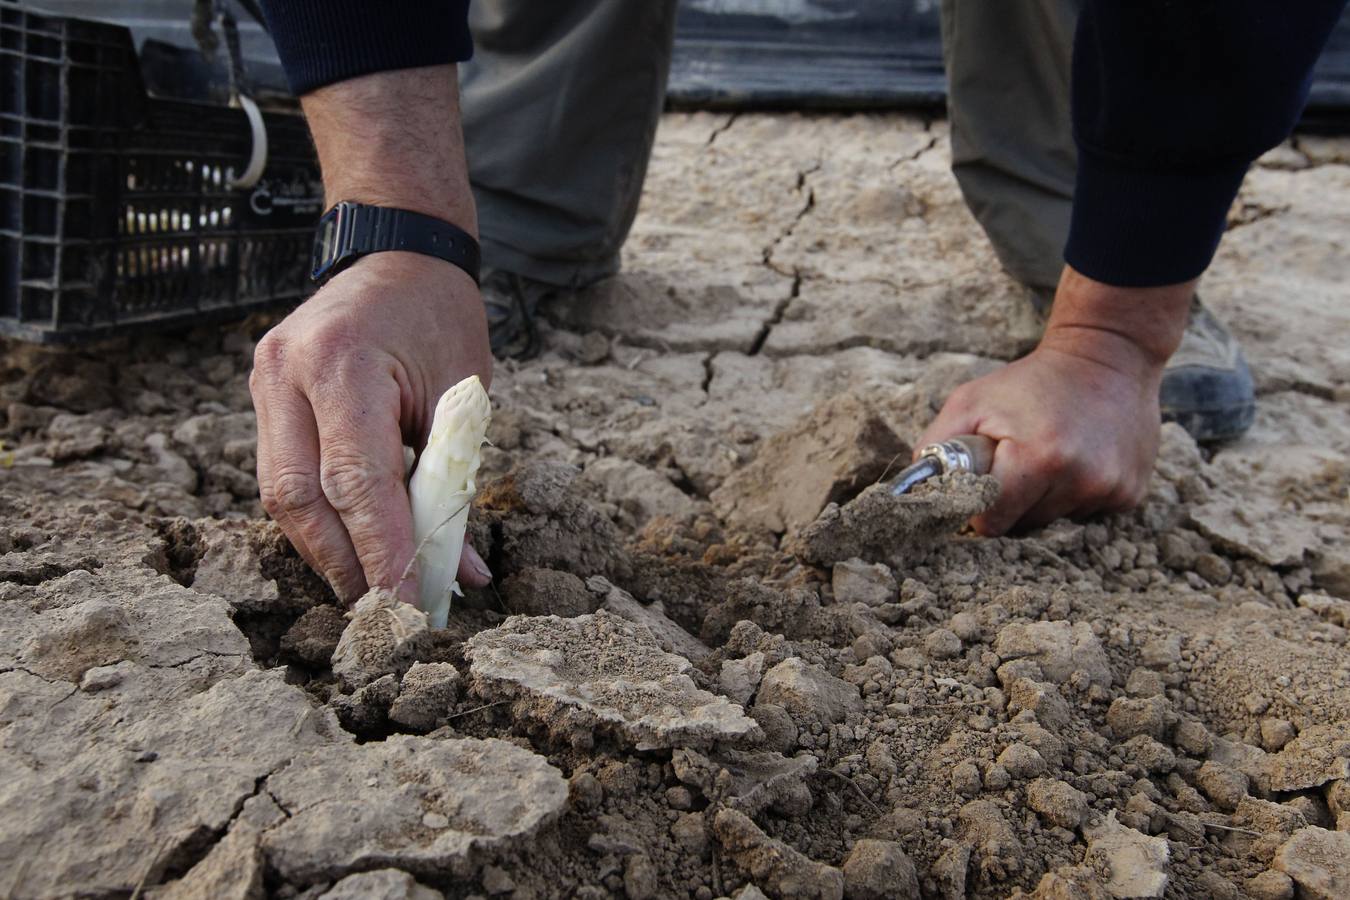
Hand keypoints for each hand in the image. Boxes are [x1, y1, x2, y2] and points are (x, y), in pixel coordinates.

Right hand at [249, 252, 492, 602]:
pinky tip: (349, 545)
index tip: (408, 607)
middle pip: (299, 500)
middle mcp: (287, 372)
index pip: (356, 483)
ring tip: (371, 589)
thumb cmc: (441, 318)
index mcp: (343, 365)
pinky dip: (317, 516)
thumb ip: (452, 485)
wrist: (397, 250)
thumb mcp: (463, 399)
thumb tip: (458, 576)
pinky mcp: (262, 392)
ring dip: (326, 549)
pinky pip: (282, 472)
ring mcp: (264, 380)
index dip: (381, 554)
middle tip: (385, 613)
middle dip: (344, 565)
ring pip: (280, 494)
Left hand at [918, 266, 1194, 534]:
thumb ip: (935, 449)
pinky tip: (1077, 461)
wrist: (1110, 356)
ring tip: (1049, 456)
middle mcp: (1082, 480)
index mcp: (1040, 458)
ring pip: (1054, 523)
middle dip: (1011, 503)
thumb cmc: (1029, 381)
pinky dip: (1073, 497)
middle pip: (1023, 527)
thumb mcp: (970, 402)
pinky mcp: (1131, 495)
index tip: (978, 490)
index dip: (977, 509)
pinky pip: (1085, 515)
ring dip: (1043, 500)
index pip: (992, 523)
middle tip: (1016, 462)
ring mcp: (1111, 490)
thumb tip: (917, 496)